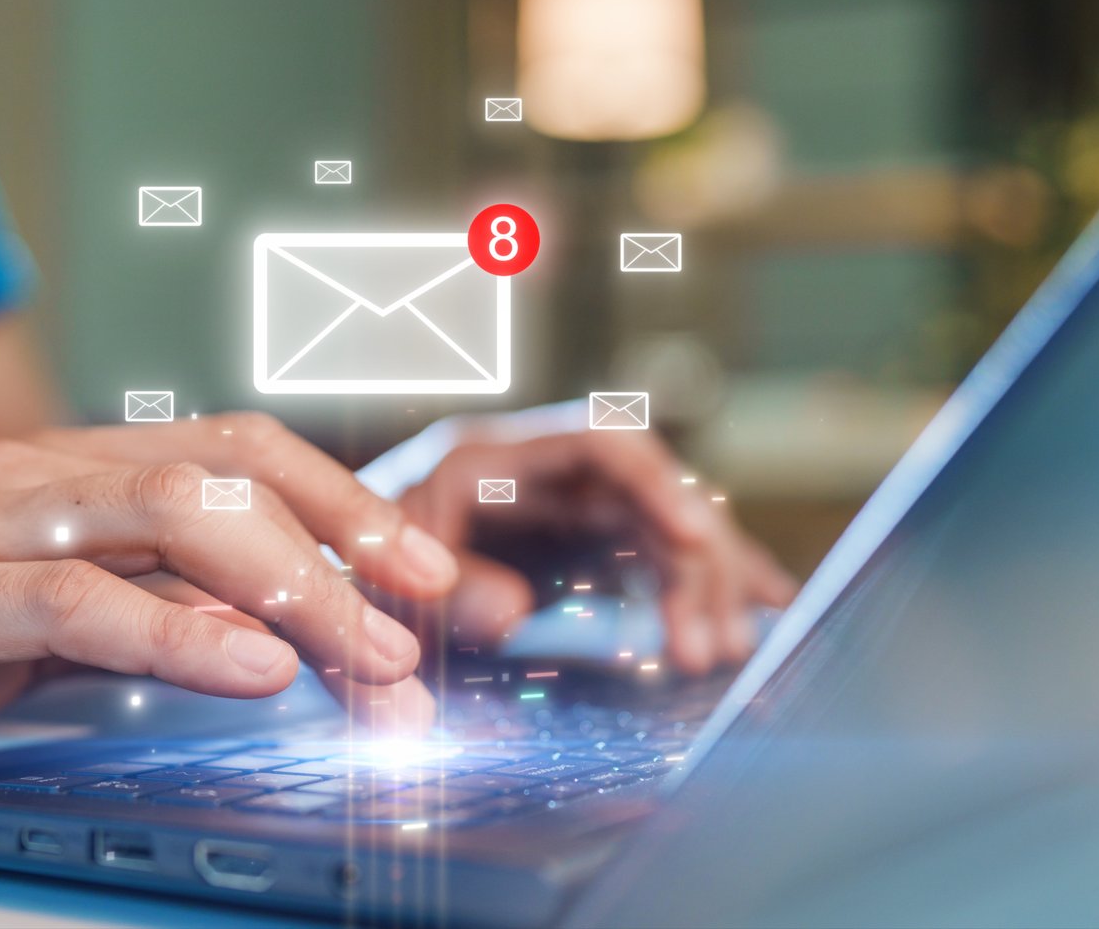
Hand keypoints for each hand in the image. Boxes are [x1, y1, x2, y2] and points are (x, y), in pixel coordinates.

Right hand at [0, 415, 453, 757]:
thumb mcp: (13, 614)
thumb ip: (126, 605)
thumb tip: (252, 636)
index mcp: (63, 471)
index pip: (238, 454)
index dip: (347, 503)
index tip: (427, 573)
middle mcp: (36, 474)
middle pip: (235, 472)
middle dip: (355, 541)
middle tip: (437, 616)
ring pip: (175, 517)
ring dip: (296, 590)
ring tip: (373, 660)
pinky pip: (72, 596)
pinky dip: (175, 631)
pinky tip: (249, 670)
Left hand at [394, 428, 796, 672]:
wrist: (336, 573)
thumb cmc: (354, 566)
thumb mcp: (383, 577)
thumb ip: (442, 591)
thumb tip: (513, 614)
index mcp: (495, 456)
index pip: (601, 441)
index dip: (656, 482)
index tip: (696, 539)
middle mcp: (546, 472)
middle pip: (653, 493)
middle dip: (692, 563)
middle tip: (705, 648)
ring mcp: (572, 508)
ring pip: (666, 530)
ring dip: (703, 587)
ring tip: (718, 656)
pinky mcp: (586, 547)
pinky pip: (663, 557)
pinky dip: (711, 585)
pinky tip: (763, 614)